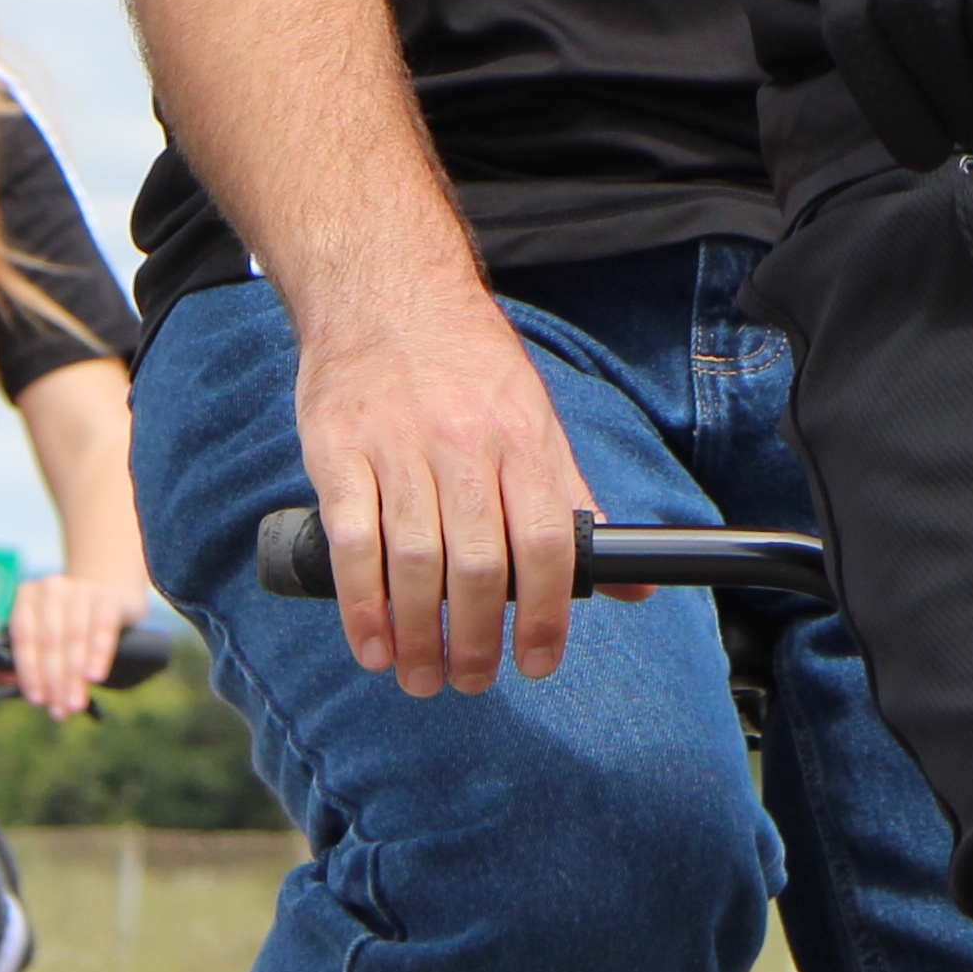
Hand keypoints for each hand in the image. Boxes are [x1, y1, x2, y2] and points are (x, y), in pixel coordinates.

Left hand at [2, 570, 149, 720]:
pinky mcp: (107, 595)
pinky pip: (102, 628)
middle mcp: (51, 588)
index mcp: (27, 596)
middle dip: (54, 680)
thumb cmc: (66, 624)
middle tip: (59, 709)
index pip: (23, 637)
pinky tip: (94, 677)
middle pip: (50, 640)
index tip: (36, 699)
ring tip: (75, 703)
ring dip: (74, 676)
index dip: (29, 671)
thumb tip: (2, 681)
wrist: (106, 597)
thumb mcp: (43, 635)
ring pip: (75, 637)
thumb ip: (25, 659)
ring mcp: (81, 588)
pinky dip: (98, 655)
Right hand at [288, 295, 598, 697]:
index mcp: (522, 439)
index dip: (546, 613)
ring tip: (423, 677)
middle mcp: (464, 444)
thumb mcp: (535, 418)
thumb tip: (633, 583)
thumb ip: (573, 501)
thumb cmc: (467, 366)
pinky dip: (361, 605)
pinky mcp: (339, 452)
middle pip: (478, 564)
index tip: (538, 662)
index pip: (545, 541)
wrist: (386, 290)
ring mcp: (397, 448)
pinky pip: (352, 541)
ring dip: (419, 635)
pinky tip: (372, 644)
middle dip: (476, 640)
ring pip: (414, 561)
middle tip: (471, 681)